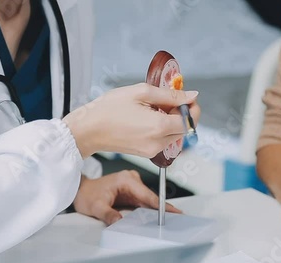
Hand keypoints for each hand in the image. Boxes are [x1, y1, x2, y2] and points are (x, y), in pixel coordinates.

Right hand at [63, 83, 199, 158]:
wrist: (88, 130)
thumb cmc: (109, 109)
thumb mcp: (141, 92)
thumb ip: (170, 95)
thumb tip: (192, 96)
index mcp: (159, 127)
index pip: (190, 120)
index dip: (192, 107)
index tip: (185, 97)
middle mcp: (158, 142)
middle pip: (185, 129)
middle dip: (182, 113)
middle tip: (167, 100)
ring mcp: (153, 150)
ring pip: (175, 134)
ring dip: (171, 121)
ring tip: (153, 108)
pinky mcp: (147, 153)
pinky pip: (164, 140)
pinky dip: (162, 128)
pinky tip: (148, 118)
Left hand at [73, 170, 180, 224]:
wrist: (81, 190)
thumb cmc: (87, 194)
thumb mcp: (96, 207)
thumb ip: (108, 215)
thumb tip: (119, 222)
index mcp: (127, 180)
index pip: (148, 195)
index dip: (161, 204)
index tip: (173, 211)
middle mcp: (132, 180)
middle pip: (150, 197)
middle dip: (161, 208)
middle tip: (175, 218)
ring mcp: (133, 185)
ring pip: (148, 200)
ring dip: (154, 210)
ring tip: (166, 219)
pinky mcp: (132, 191)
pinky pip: (143, 202)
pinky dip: (148, 209)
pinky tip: (154, 217)